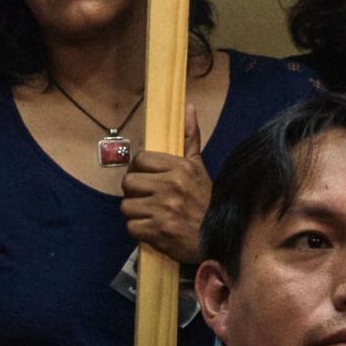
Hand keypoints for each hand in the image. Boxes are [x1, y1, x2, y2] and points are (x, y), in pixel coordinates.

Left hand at [120, 118, 211, 266]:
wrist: (218, 238)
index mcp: (181, 168)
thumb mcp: (199, 167)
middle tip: (147, 198)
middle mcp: (171, 186)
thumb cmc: (206, 202)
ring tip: (151, 214)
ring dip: (136, 213)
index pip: (140, 159)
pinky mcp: (158, 231)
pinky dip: (139, 231)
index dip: (139, 170)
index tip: (147, 179)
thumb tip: (188, 106)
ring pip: (126, 206)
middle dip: (135, 192)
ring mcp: (164, 210)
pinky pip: (131, 227)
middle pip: (128, 182)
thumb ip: (190, 137)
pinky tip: (152, 229)